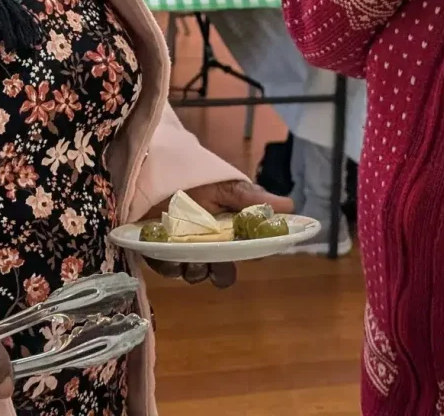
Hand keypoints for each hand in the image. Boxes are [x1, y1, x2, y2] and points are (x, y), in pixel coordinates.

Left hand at [143, 181, 292, 287]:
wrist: (153, 169)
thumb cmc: (193, 178)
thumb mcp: (224, 185)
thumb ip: (252, 198)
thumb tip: (291, 206)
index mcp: (229, 228)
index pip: (248, 250)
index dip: (251, 255)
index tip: (251, 252)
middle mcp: (209, 243)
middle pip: (223, 271)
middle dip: (222, 272)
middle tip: (217, 262)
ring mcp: (184, 249)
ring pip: (197, 274)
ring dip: (196, 271)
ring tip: (190, 257)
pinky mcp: (160, 253)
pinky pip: (169, 270)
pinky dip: (170, 266)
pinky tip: (169, 255)